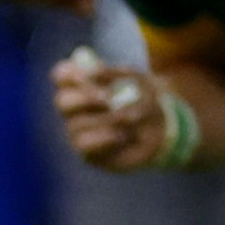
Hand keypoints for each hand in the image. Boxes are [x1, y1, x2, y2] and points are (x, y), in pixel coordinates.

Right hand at [51, 50, 180, 170]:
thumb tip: (91, 71)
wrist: (162, 131)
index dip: (70, 75)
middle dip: (84, 98)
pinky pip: (85, 145)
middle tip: (108, 99)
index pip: (62, 76)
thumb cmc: (144, 101)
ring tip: (130, 118)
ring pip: (76, 125)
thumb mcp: (136, 81)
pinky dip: (106, 137)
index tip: (88, 75)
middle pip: (62, 101)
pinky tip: (124, 135)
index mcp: (81, 85)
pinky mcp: (86, 153)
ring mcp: (78, 132)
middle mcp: (74, 109)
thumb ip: (114, 74)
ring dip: (106, 120)